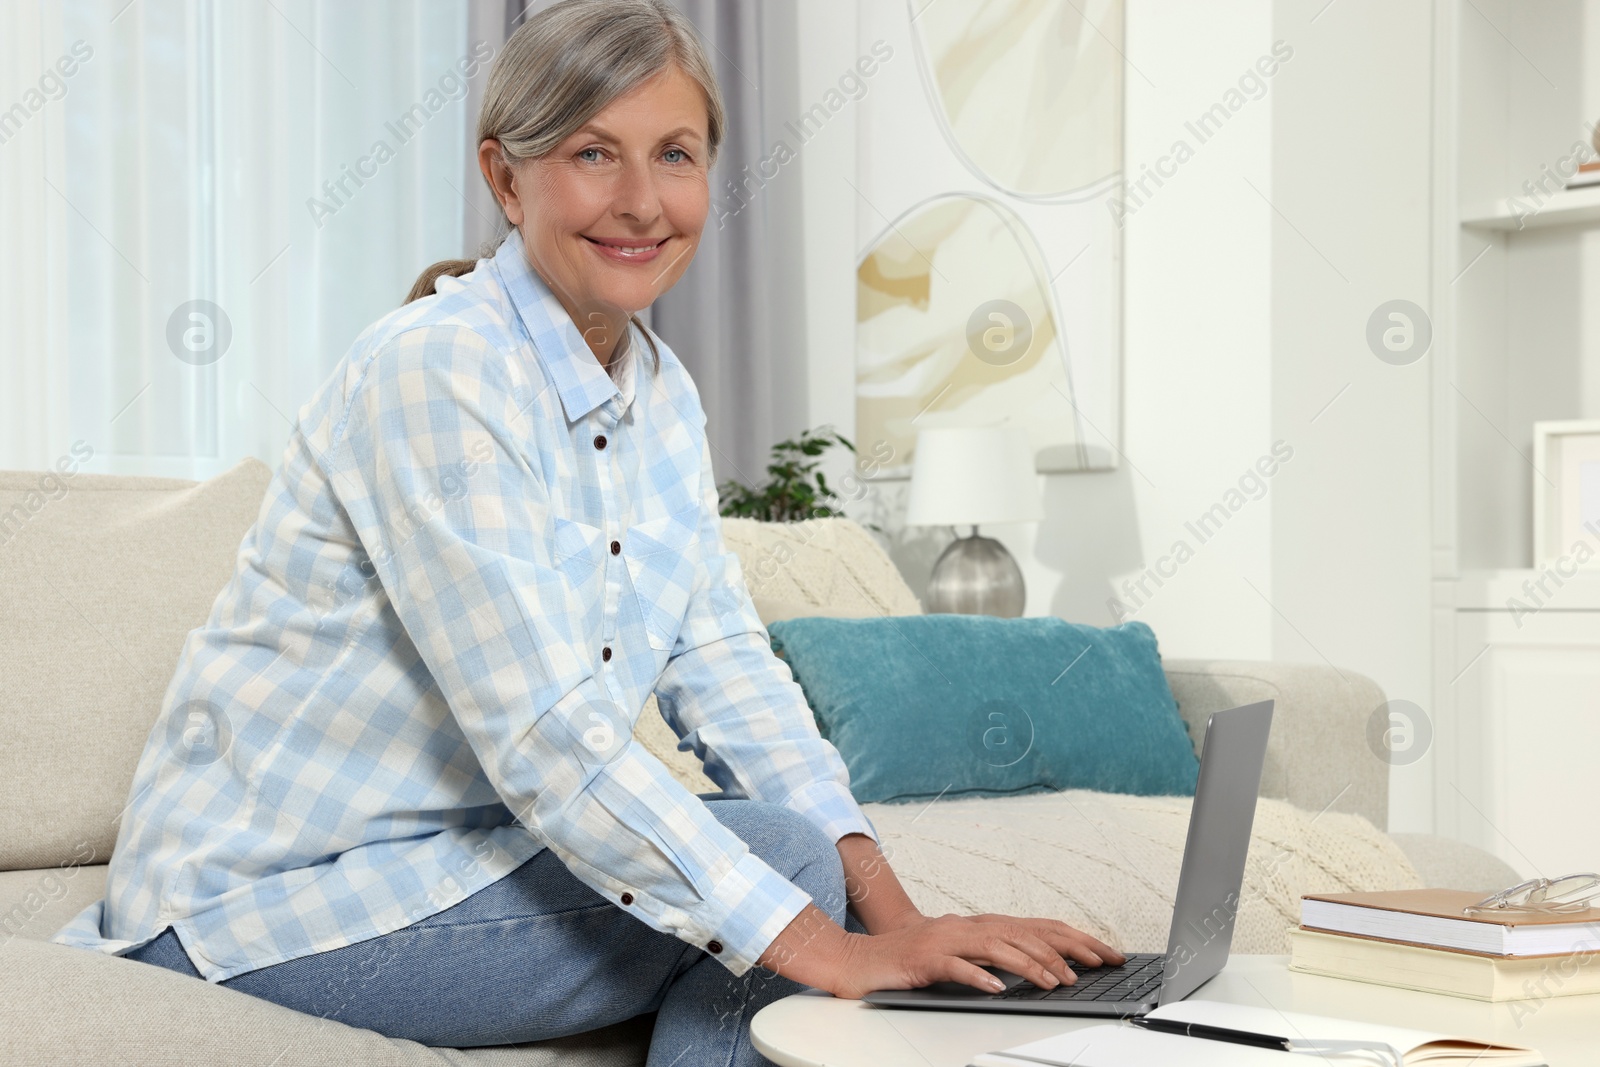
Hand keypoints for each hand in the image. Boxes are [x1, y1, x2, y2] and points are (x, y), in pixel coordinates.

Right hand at [827, 912, 1122, 999]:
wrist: (860, 959)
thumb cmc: (913, 960)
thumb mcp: (962, 955)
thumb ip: (996, 956)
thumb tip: (1043, 966)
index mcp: (980, 926)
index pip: (1037, 927)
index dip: (1074, 938)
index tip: (1106, 953)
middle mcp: (966, 927)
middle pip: (1023, 932)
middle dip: (1064, 948)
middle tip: (1095, 966)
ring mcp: (945, 941)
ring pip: (995, 947)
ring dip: (1029, 964)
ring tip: (1056, 981)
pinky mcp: (924, 960)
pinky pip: (955, 967)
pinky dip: (978, 976)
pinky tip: (997, 988)